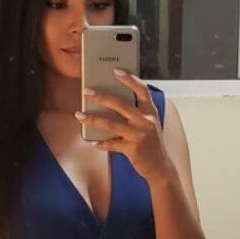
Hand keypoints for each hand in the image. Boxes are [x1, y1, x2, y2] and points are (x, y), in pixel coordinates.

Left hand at [76, 71, 173, 185]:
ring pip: (111, 124)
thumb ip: (136, 113)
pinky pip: (112, 144)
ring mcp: (139, 135)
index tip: (115, 71)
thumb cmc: (151, 142)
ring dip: (92, 119)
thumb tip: (110, 101)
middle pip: (120, 104)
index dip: (129, 79)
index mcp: (151, 111)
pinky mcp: (132, 149)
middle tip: (86, 91)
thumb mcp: (149, 124)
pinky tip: (93, 142)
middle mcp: (146, 121)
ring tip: (78, 115)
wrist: (161, 167)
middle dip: (101, 96)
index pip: (142, 90)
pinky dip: (102, 143)